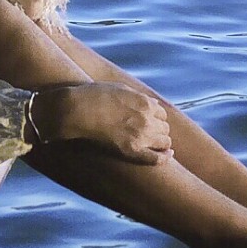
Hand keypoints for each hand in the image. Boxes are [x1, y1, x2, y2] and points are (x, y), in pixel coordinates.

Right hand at [37, 82, 171, 165]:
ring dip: (160, 141)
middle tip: (147, 133)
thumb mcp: (121, 88)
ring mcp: (140, 136)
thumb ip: (139, 97)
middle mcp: (147, 119)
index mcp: (145, 102)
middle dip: (158, 129)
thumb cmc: (95, 96)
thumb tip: (152, 105)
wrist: (77, 110)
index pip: (162, 114)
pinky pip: (157, 158)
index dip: (156, 117)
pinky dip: (165, 157)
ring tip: (152, 143)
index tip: (148, 121)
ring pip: (165, 141)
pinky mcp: (131, 150)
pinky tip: (169, 155)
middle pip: (165, 128)